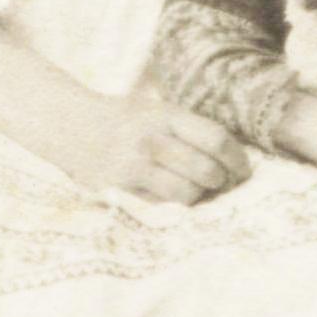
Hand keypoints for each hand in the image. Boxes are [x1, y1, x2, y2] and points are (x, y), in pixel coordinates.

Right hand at [60, 86, 249, 206]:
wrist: (74, 128)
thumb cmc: (127, 121)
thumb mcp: (157, 109)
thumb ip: (191, 128)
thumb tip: (235, 156)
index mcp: (165, 115)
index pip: (216, 139)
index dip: (237, 159)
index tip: (242, 170)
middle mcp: (151, 140)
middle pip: (206, 170)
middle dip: (220, 181)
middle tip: (220, 182)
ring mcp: (134, 167)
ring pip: (188, 194)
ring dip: (198, 196)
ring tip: (195, 190)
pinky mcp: (121, 190)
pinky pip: (163, 207)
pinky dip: (174, 206)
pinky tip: (171, 196)